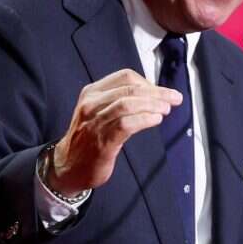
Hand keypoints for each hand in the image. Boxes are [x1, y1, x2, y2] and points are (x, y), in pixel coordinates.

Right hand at [46, 69, 181, 194]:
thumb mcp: (98, 112)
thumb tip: (153, 95)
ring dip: (153, 104)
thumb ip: (119, 101)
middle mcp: (92, 104)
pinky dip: (145, 119)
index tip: (162, 92)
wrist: (68, 167)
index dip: (148, 82)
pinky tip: (156, 120)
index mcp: (92, 92)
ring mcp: (95, 122)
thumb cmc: (88, 139)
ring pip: (128, 104)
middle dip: (157, 92)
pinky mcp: (102, 140)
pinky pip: (126, 124)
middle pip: (130, 88)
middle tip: (174, 98)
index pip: (125, 77)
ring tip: (166, 109)